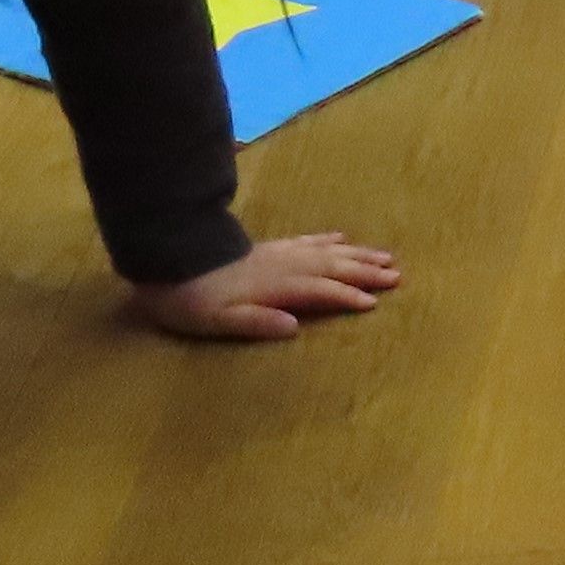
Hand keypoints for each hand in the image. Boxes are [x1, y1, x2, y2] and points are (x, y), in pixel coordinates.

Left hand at [131, 232, 400, 341]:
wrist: (166, 259)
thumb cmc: (189, 300)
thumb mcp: (215, 320)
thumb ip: (255, 322)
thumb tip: (294, 326)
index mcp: (274, 286)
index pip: (319, 291)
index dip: (346, 297)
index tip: (374, 304)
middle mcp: (283, 266)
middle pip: (332, 267)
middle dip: (365, 271)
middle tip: (397, 275)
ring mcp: (277, 253)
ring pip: (326, 251)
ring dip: (356, 255)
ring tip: (385, 257)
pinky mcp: (268, 248)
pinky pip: (307, 240)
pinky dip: (328, 240)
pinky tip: (341, 238)